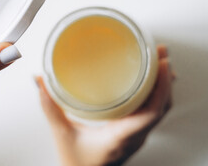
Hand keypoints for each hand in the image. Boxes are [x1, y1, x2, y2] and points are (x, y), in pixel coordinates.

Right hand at [35, 45, 173, 165]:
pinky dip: (157, 94)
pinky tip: (151, 82)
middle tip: (162, 53)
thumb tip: (42, 82)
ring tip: (161, 62)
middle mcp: (134, 137)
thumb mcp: (62, 134)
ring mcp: (137, 136)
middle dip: (165, 78)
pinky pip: (153, 112)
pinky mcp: (134, 134)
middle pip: (162, 106)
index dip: (161, 87)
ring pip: (161, 110)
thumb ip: (50, 107)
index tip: (162, 65)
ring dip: (164, 86)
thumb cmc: (77, 164)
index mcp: (120, 137)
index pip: (151, 112)